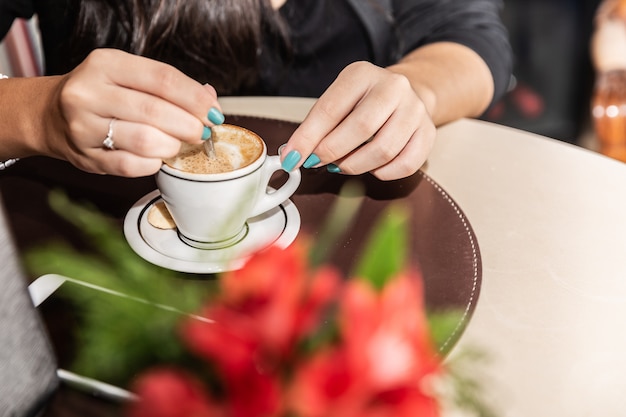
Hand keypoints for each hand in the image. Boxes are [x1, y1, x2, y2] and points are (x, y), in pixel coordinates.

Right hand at [48, 49, 222, 176]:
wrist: (50, 115)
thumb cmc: (101, 95)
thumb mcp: (129, 76)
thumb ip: (169, 87)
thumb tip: (210, 100)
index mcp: (106, 64)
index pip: (162, 78)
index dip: (195, 98)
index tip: (213, 112)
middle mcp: (89, 92)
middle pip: (155, 110)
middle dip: (189, 125)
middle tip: (201, 132)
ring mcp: (83, 126)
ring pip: (144, 140)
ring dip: (171, 145)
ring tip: (177, 144)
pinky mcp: (85, 157)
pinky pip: (130, 165)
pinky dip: (152, 164)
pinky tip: (156, 158)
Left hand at [280, 61, 435, 180]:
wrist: (404, 93)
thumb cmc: (362, 102)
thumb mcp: (336, 101)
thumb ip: (315, 127)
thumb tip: (292, 155)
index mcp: (362, 74)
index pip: (331, 109)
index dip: (308, 138)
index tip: (292, 158)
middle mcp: (393, 87)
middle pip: (361, 129)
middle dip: (332, 153)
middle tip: (317, 163)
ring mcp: (414, 110)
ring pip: (384, 150)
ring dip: (356, 165)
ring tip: (342, 164)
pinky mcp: (427, 133)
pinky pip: (405, 164)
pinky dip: (382, 173)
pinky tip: (371, 167)